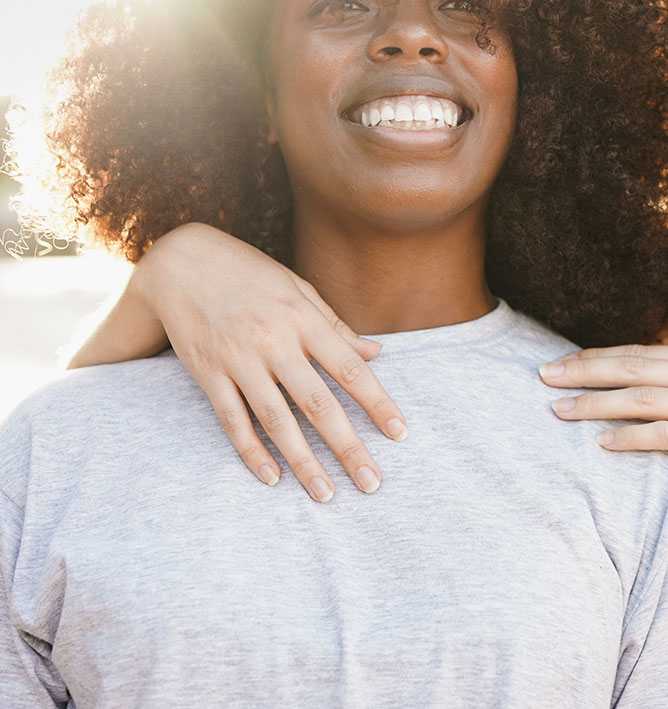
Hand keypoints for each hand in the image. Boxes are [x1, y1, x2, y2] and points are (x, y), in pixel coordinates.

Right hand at [134, 224, 406, 500]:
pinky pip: (233, 421)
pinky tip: (273, 478)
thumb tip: (376, 354)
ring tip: (326, 494)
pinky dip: (252, 452)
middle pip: (318, 405)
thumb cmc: (250, 275)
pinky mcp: (208, 375)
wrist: (179, 262)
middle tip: (371, 483)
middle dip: (348, 447)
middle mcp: (274, 343)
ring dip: (304, 462)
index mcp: (303, 319)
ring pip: (277, 422)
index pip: (349, 369)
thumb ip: (335, 326)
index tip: (399, 434)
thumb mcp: (298, 288)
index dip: (377, 403)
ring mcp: (239, 361)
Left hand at [540, 344, 667, 521]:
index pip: (638, 353)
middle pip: (634, 368)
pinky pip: (666, 436)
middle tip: (543, 378)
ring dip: (596, 404)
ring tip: (560, 412)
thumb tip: (626, 380)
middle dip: (584, 372)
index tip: (557, 365)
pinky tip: (602, 443)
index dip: (594, 358)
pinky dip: (631, 438)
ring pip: (643, 400)